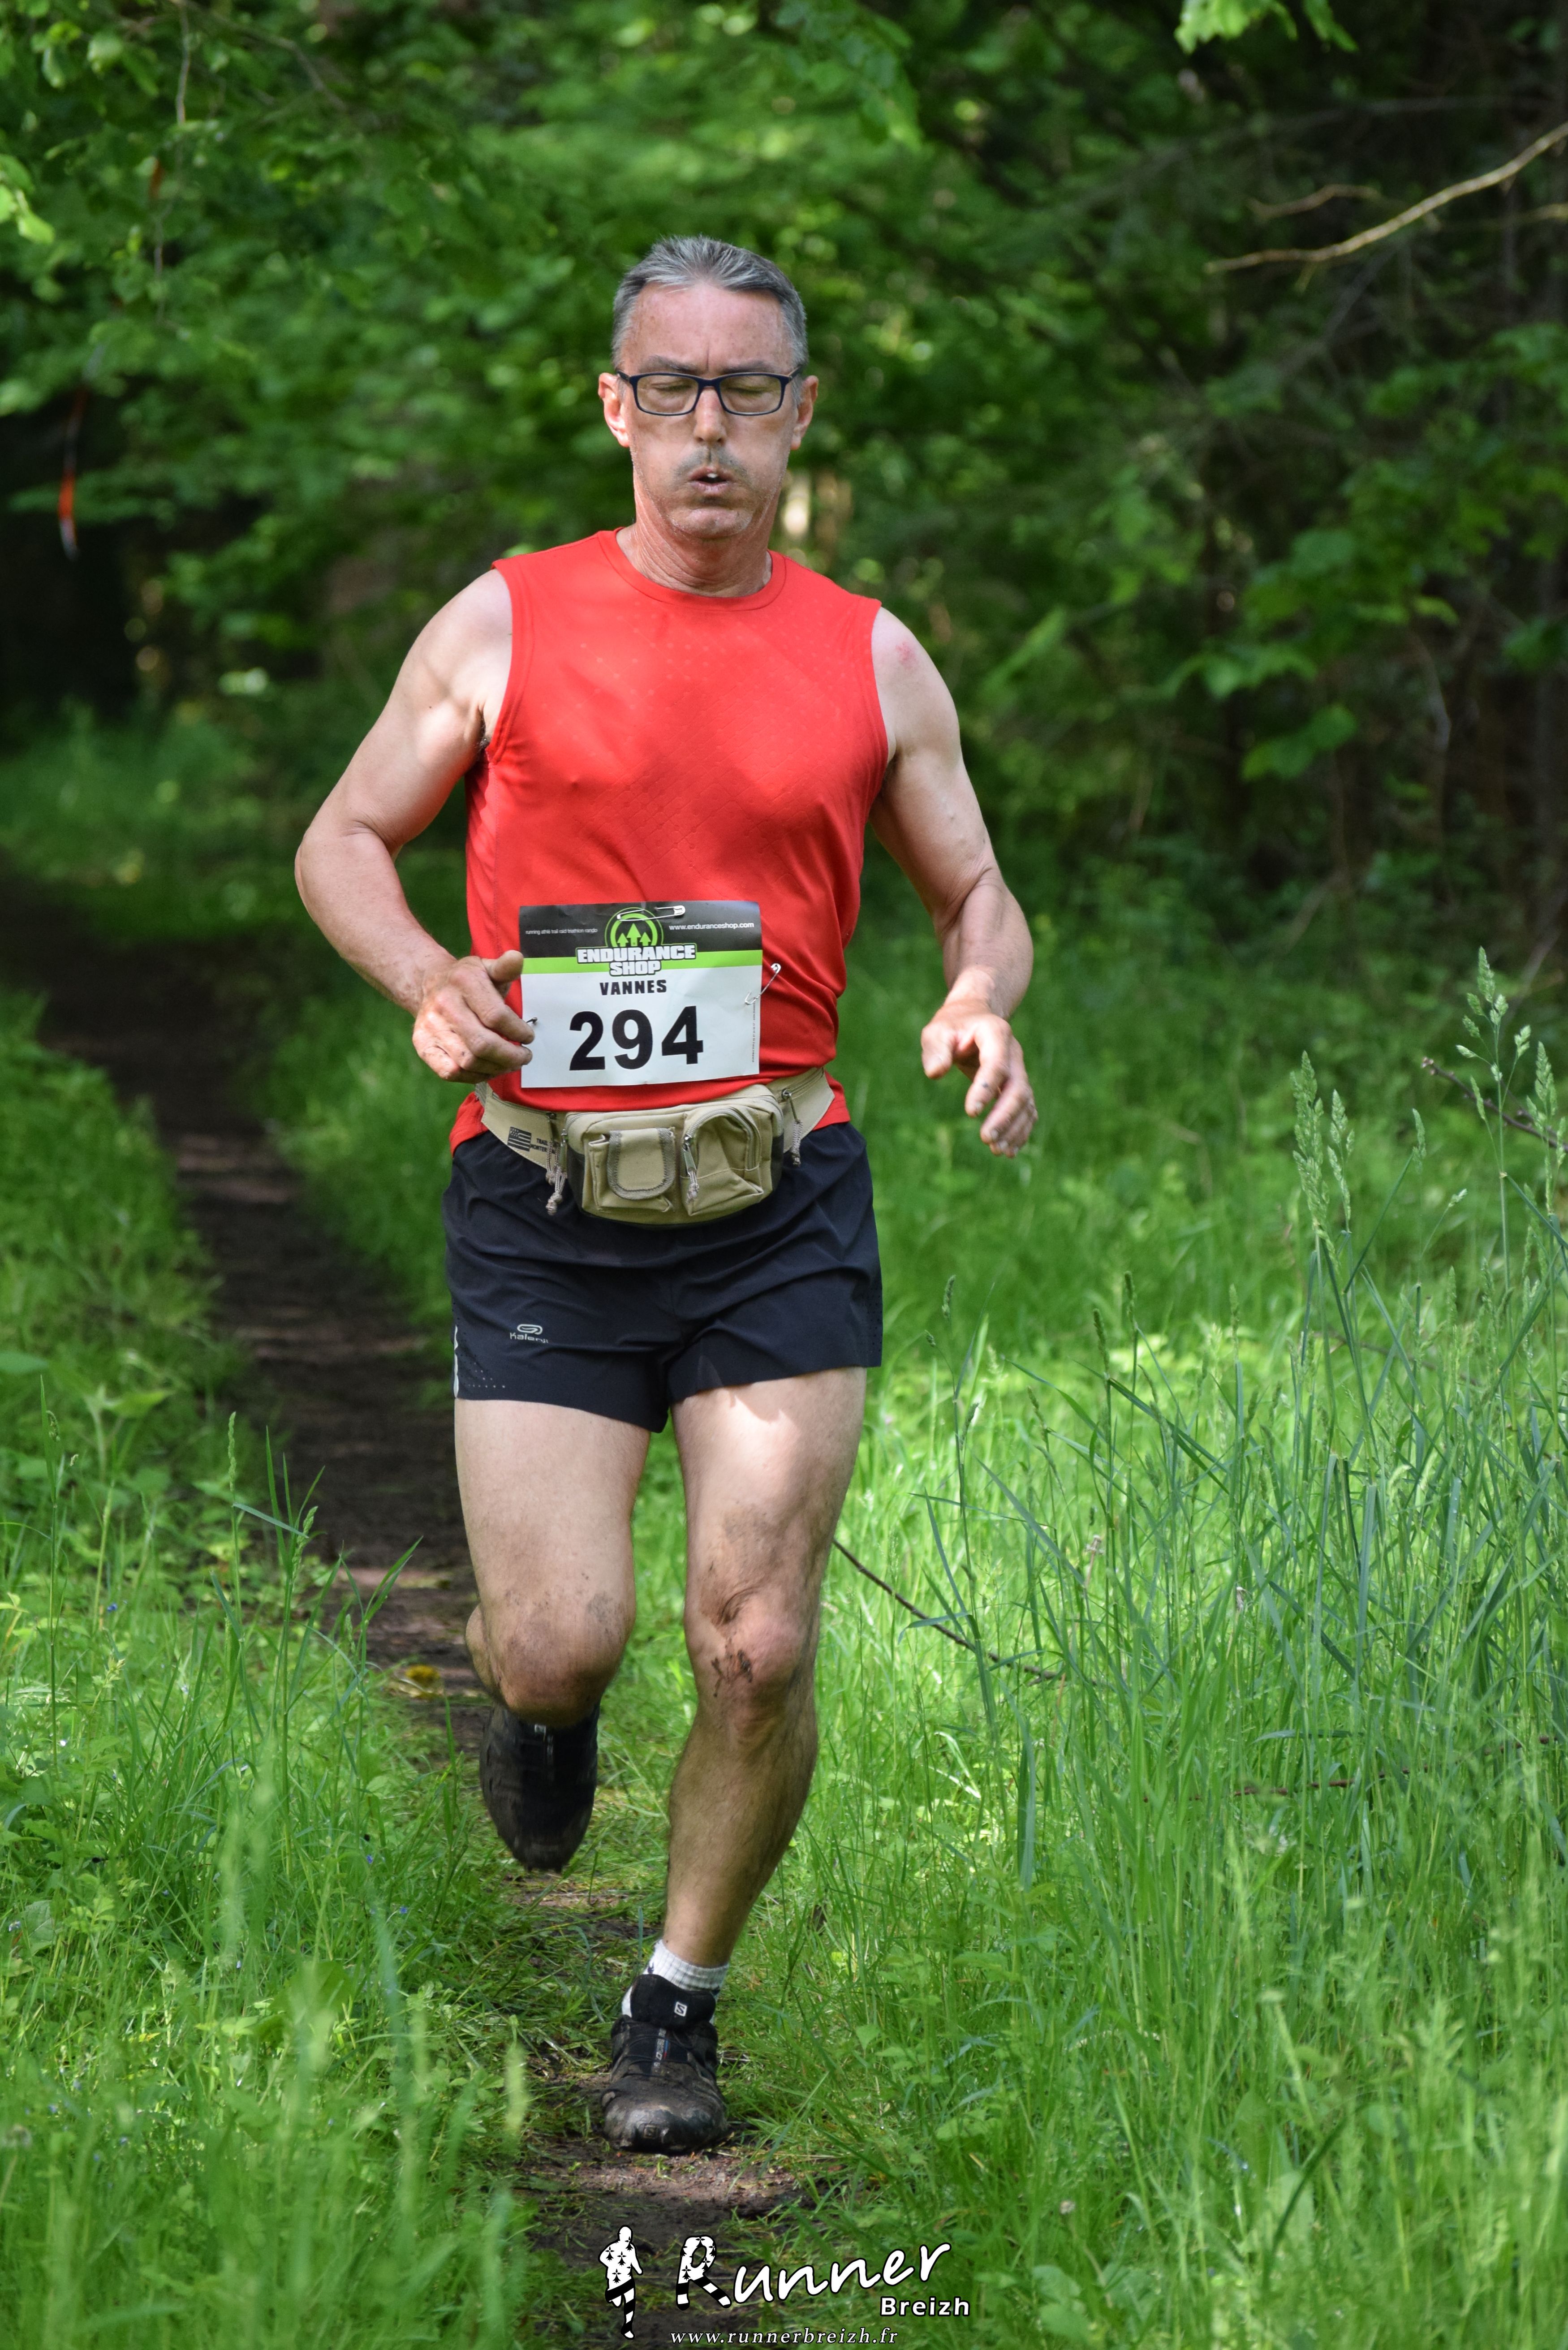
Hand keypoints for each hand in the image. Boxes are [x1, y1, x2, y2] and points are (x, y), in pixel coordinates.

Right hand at [412, 949, 533, 1082]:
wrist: (430, 984)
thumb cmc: (468, 981)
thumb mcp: (487, 968)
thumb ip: (505, 967)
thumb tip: (516, 958)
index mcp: (463, 981)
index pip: (496, 1016)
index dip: (517, 1031)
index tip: (528, 1037)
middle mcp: (444, 1004)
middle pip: (482, 1044)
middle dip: (510, 1056)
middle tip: (523, 1057)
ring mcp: (430, 1027)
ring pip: (468, 1061)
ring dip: (495, 1068)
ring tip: (509, 1063)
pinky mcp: (423, 1045)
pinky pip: (450, 1072)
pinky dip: (474, 1076)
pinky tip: (487, 1069)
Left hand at [920, 997, 1035, 1156]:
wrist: (974, 1019)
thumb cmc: (952, 1027)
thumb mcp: (937, 1031)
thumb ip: (936, 1049)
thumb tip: (935, 1073)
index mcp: (996, 1034)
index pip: (995, 1064)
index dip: (985, 1089)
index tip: (970, 1113)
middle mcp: (1014, 1054)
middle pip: (1018, 1088)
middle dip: (1005, 1116)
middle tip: (986, 1139)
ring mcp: (1019, 1070)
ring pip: (1026, 1102)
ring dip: (1014, 1128)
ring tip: (998, 1151)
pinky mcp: (1018, 1085)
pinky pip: (1026, 1110)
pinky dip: (1020, 1130)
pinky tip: (1008, 1150)